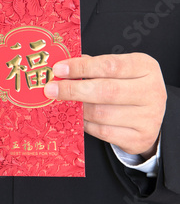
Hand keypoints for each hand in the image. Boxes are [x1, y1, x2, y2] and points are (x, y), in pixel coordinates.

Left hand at [43, 53, 166, 158]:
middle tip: (51, 89)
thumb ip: (93, 67)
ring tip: (65, 104)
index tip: (58, 69)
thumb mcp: (118, 71)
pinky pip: (102, 132)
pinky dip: (85, 124)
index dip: (81, 67)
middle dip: (73, 90)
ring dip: (77, 109)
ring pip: (101, 113)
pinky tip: (78, 117)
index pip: (109, 65)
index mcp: (145, 67)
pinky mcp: (140, 138)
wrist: (149, 117)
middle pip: (105, 91)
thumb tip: (62, 68)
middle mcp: (152, 91)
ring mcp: (149, 117)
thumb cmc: (126, 87)